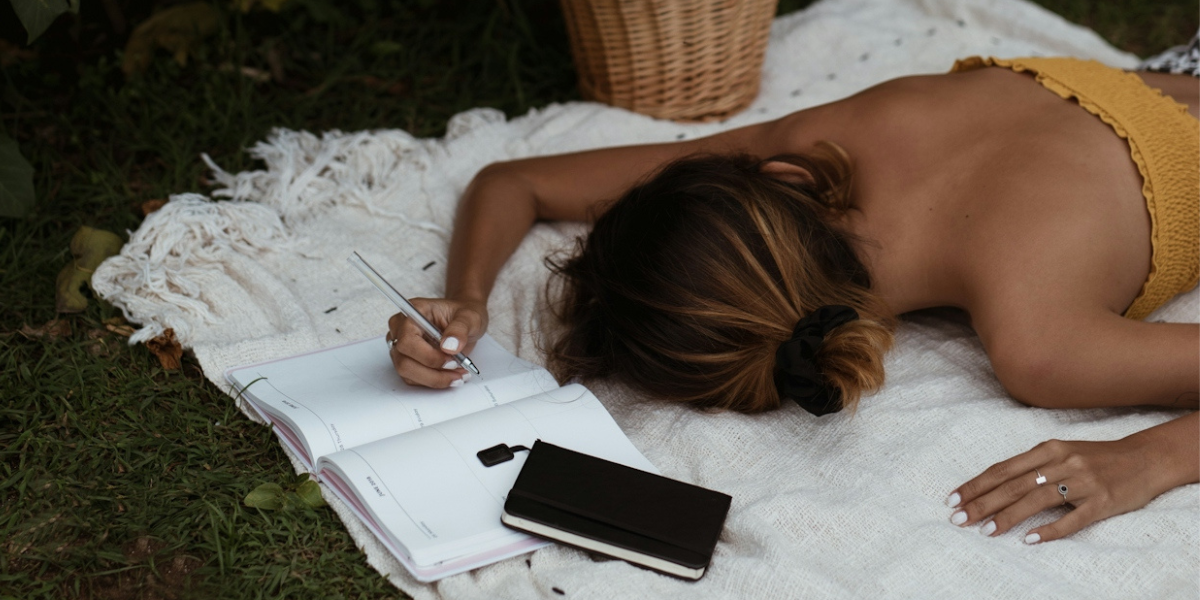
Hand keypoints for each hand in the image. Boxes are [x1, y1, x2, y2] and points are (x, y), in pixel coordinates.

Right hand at [386, 297, 487, 387]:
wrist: (464, 322)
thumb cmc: (464, 315)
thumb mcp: (470, 317)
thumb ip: (460, 329)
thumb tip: (449, 347)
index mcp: (413, 313)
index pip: (407, 340)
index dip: (428, 356)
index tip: (452, 360)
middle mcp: (401, 330)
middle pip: (404, 361)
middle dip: (432, 372)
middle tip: (457, 370)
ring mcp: (401, 347)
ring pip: (407, 373)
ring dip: (434, 379)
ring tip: (458, 375)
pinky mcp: (406, 360)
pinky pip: (413, 378)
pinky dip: (433, 381)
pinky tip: (451, 375)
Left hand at [945, 436, 1172, 543]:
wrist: (1145, 459)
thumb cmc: (1095, 458)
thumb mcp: (1061, 452)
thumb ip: (1032, 466)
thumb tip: (992, 485)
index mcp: (1048, 449)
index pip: (1002, 469)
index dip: (976, 484)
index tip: (952, 499)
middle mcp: (1062, 462)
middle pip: (1013, 485)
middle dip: (982, 503)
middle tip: (958, 518)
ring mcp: (1083, 482)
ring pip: (1037, 500)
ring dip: (1008, 517)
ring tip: (985, 531)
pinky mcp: (1103, 502)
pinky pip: (1073, 518)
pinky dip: (1050, 530)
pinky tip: (1030, 540)